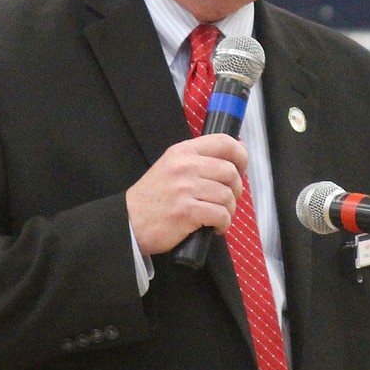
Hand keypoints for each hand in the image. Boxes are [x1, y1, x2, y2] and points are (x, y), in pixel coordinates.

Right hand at [126, 134, 247, 255]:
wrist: (128, 221)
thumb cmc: (153, 198)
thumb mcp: (171, 167)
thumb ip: (198, 160)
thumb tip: (235, 154)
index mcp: (182, 152)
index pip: (224, 142)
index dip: (241, 155)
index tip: (241, 169)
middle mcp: (184, 166)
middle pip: (230, 172)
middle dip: (236, 189)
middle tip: (228, 200)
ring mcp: (185, 189)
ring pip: (227, 196)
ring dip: (229, 210)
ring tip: (218, 216)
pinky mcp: (186, 212)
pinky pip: (220, 215)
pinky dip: (223, 224)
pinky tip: (214, 227)